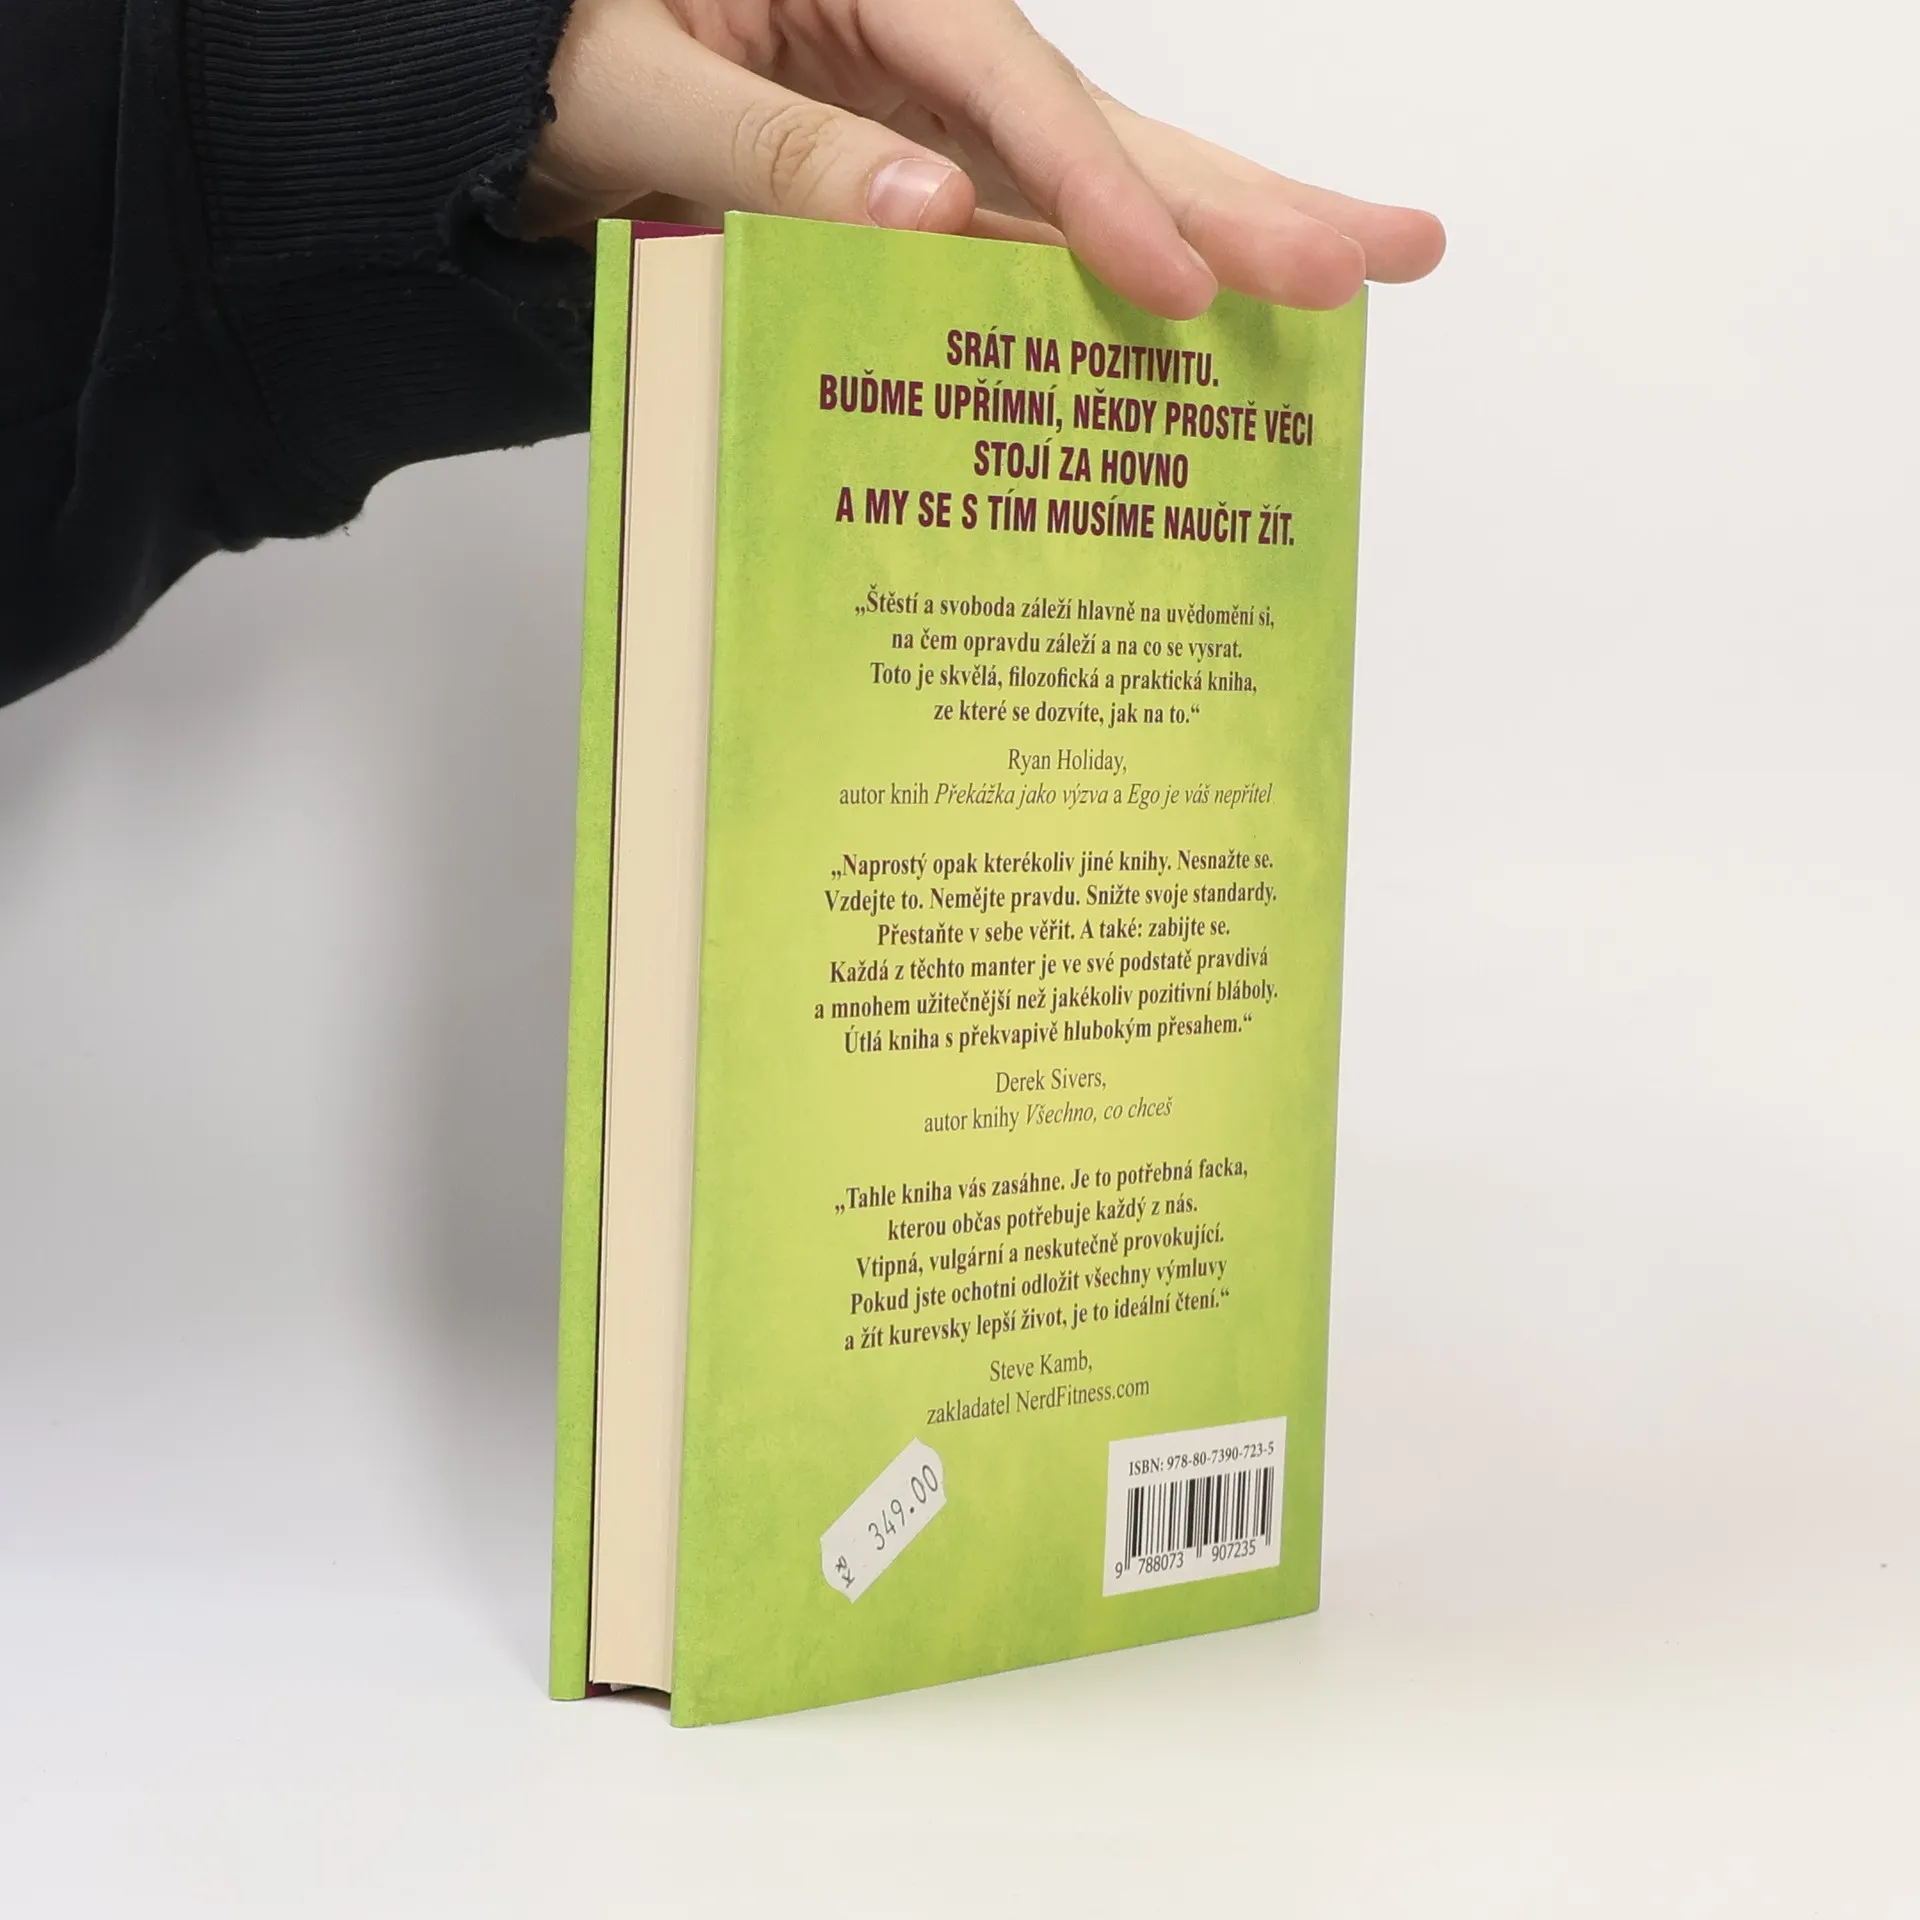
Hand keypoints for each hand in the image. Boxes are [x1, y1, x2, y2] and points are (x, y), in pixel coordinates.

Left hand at [521, 0, 1443, 317]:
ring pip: (1101, 177)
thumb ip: (772, 146)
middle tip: (1392, 250)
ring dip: (1227, 228)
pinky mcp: (927, 179)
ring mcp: (937, 119)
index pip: (1012, 93)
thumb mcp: (631, 89)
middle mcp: (928, 46)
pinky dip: (1115, 279)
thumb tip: (929, 219)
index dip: (1101, 196)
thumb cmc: (546, 54)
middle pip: (1109, 122)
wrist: (509, 73)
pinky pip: (1033, 234)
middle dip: (1247, 194)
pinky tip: (1209, 316)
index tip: (1178, 291)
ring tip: (1360, 267)